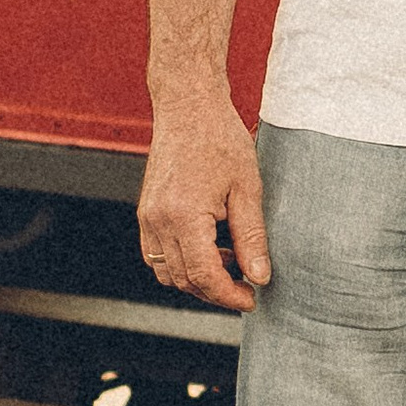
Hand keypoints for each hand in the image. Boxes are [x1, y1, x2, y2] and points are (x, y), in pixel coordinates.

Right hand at [138, 92, 271, 312]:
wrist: (188, 106)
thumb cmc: (219, 138)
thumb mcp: (247, 188)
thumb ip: (252, 237)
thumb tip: (259, 276)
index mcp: (183, 215)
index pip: (204, 275)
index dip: (229, 295)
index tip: (251, 299)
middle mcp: (158, 220)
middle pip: (183, 280)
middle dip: (216, 292)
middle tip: (247, 288)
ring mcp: (147, 216)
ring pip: (167, 272)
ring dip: (197, 280)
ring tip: (231, 265)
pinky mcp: (146, 211)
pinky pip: (157, 254)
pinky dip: (181, 263)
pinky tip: (210, 249)